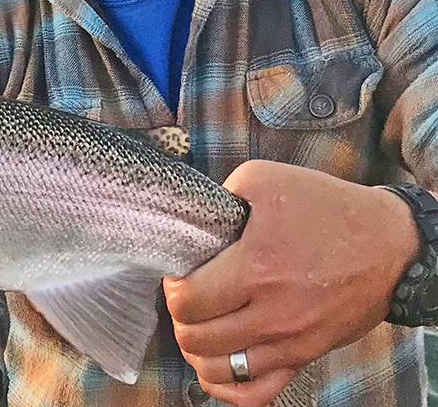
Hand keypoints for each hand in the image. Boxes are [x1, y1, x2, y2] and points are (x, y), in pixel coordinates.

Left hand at [163, 160, 418, 406]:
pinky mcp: (307, 356)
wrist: (390, 242)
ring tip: (202, 324)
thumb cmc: (328, 208)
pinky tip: (219, 361)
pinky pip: (256, 393)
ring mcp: (291, 341)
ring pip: (219, 369)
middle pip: (197, 338)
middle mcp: (273, 313)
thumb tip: (190, 220)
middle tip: (189, 296)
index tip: (180, 274)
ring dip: (199, 349)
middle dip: (182, 316)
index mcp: (257, 268)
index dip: (173, 288)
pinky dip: (227, 385)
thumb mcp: (265, 179)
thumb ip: (219, 199)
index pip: (187, 302)